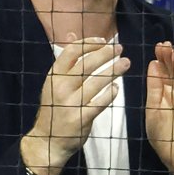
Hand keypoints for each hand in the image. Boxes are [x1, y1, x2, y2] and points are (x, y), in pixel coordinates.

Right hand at [21, 39, 129, 174]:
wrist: (48, 140)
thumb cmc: (54, 108)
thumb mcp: (54, 82)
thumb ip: (65, 60)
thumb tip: (73, 34)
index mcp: (53, 76)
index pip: (72, 51)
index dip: (90, 43)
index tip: (104, 41)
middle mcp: (61, 87)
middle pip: (86, 63)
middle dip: (106, 54)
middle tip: (120, 49)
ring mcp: (70, 103)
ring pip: (96, 81)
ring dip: (114, 70)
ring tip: (125, 63)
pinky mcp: (80, 118)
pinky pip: (100, 102)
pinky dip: (110, 93)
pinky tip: (116, 87)